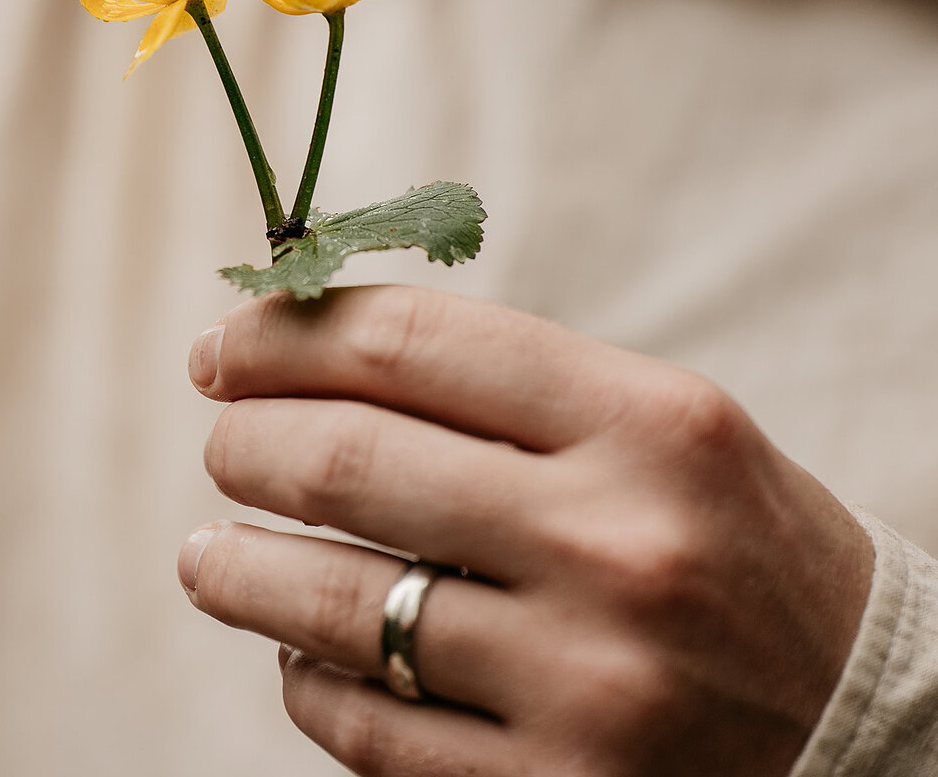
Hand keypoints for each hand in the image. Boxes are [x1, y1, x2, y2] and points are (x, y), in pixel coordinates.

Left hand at [179, 286, 872, 776]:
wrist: (857, 708)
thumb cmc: (731, 536)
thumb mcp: (653, 425)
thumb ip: (502, 389)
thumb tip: (319, 360)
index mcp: (649, 422)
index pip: (412, 344)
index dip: (289, 334)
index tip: (228, 344)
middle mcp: (618, 545)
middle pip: (351, 461)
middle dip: (244, 439)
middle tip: (220, 436)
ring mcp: (587, 684)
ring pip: (331, 604)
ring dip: (234, 567)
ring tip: (206, 551)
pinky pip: (367, 728)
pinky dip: (306, 677)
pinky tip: (300, 650)